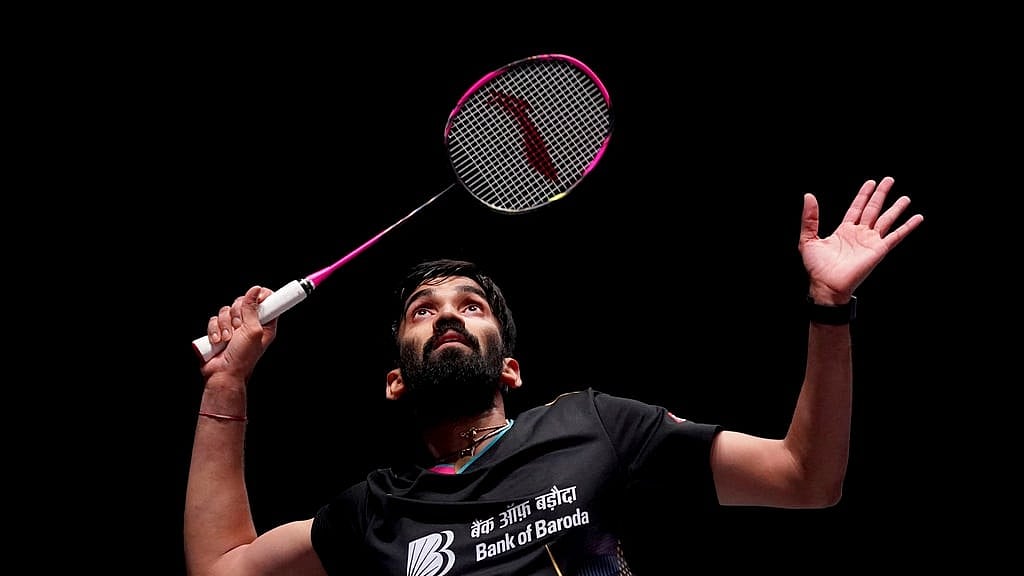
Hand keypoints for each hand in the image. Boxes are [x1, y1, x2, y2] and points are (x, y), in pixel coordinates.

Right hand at [199, 285, 278, 382]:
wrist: (223, 373)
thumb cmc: (242, 358)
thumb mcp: (253, 331)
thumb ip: (253, 309)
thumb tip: (256, 290)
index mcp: (264, 324)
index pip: (267, 302)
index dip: (262, 297)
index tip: (258, 297)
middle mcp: (249, 324)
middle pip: (242, 302)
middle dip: (237, 314)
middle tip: (238, 328)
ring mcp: (233, 327)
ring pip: (226, 310)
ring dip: (225, 325)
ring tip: (228, 339)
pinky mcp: (219, 330)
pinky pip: (214, 319)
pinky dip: (214, 330)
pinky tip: (218, 341)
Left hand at [799, 177, 923, 304]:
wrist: (827, 286)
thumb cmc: (816, 268)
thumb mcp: (808, 239)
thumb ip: (810, 218)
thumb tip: (808, 196)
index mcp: (844, 231)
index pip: (856, 208)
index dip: (863, 195)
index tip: (871, 182)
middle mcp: (859, 234)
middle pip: (873, 209)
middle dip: (881, 194)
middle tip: (889, 180)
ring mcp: (870, 242)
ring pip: (886, 220)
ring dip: (896, 209)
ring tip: (905, 198)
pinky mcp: (879, 250)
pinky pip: (896, 236)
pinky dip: (907, 227)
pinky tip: (917, 218)